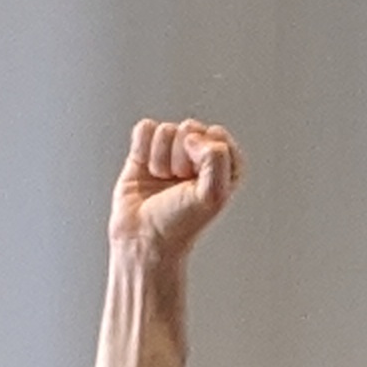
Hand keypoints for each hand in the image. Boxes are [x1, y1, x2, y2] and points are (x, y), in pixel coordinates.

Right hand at [109, 117, 242, 265]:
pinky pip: (144, 128)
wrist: (143, 239)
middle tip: (178, 184)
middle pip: (189, 128)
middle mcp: (198, 155)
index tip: (197, 181)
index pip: (217, 135)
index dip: (204, 156)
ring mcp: (171, 152)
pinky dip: (142, 150)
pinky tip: (147, 171)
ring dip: (160, 160)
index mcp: (224, 163)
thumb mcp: (214, 194)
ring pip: (165, 130)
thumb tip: (190, 136)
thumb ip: (217, 157)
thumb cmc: (181, 223)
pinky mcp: (145, 151)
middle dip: (180, 158)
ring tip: (162, 182)